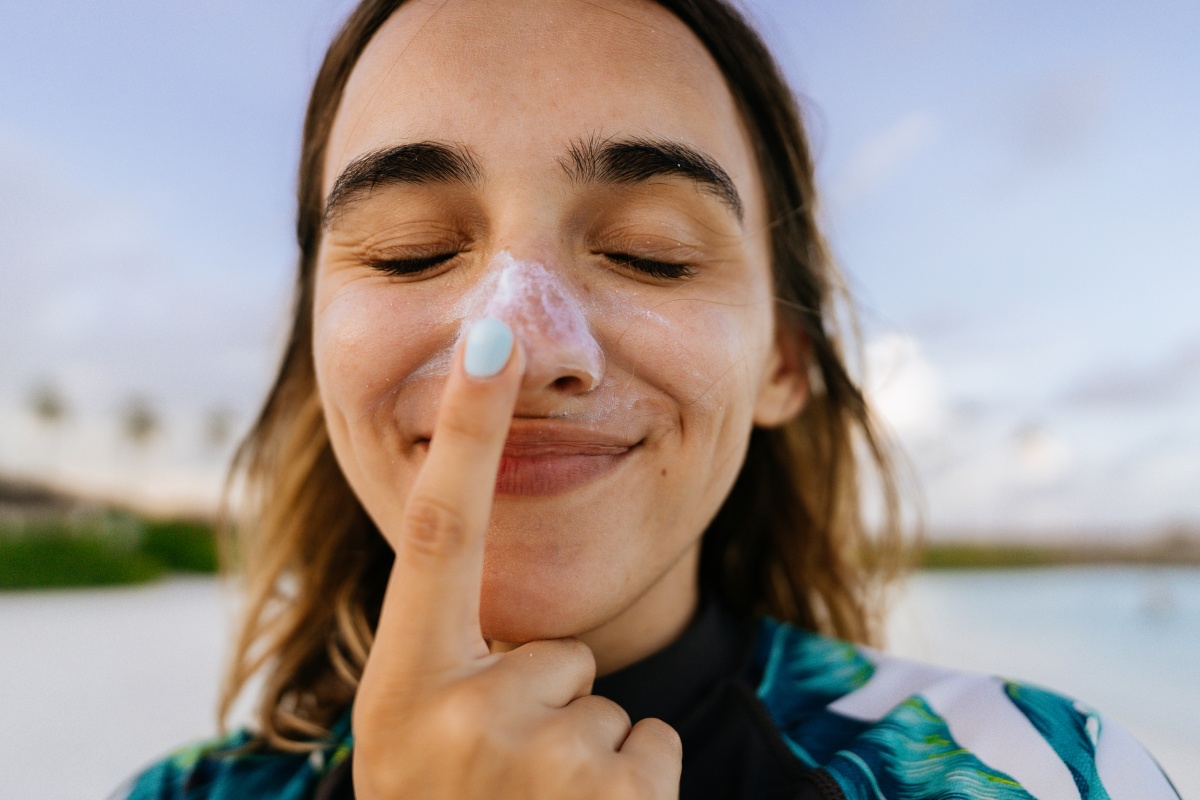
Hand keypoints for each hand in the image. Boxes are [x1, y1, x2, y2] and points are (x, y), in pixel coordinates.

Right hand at [352, 318, 681, 798]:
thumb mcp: (411, 743)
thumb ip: (451, 662)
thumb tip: (513, 611)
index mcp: (401, 685)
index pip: (438, 532)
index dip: (463, 430)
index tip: (490, 336)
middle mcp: (456, 715)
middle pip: (561, 649)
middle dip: (551, 703)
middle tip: (500, 779)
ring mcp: (535, 763)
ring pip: (607, 702)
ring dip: (584, 752)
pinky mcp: (613, 798)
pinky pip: (649, 744)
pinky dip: (630, 783)